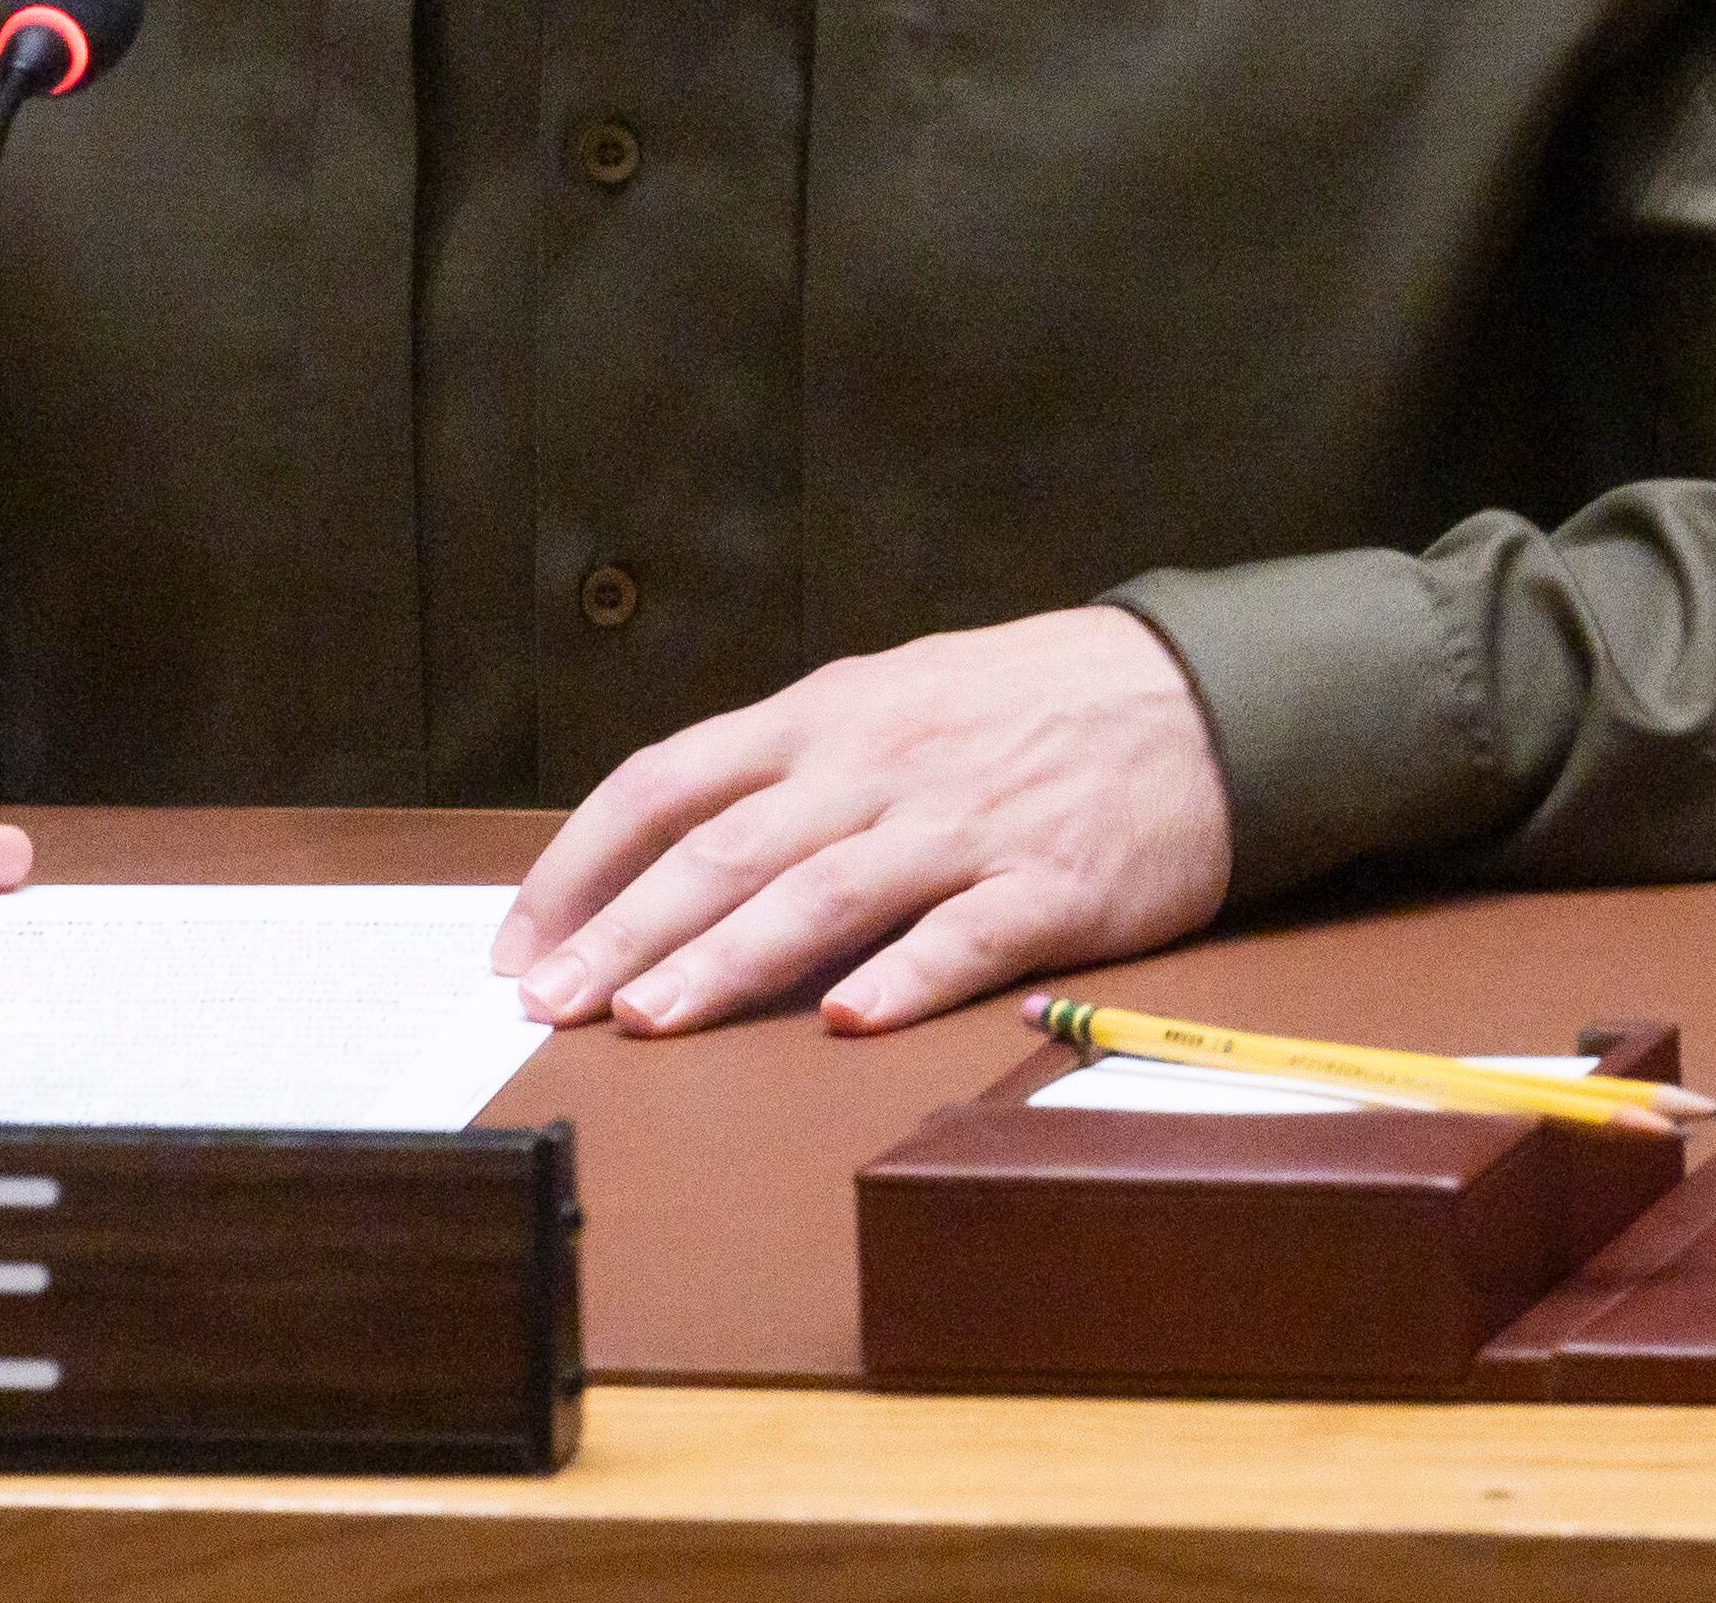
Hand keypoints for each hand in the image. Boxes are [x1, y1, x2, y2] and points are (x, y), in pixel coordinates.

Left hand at [492, 606, 1230, 1037]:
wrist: (1195, 695)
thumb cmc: (1024, 705)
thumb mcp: (888, 701)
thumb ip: (788, 773)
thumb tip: (669, 853)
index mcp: (823, 717)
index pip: (666, 782)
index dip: (582, 863)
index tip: (520, 940)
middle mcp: (876, 763)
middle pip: (722, 849)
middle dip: (624, 931)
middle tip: (549, 1003)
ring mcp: (963, 824)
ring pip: (819, 894)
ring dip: (726, 960)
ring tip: (651, 1020)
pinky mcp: (1052, 883)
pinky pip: (964, 935)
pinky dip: (901, 977)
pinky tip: (844, 1020)